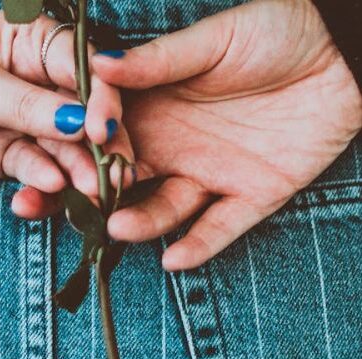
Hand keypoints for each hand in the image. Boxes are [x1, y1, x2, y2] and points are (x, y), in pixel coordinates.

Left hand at [0, 10, 131, 216]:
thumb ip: (26, 104)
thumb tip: (80, 122)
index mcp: (32, 44)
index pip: (82, 68)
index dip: (100, 98)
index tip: (104, 130)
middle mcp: (39, 84)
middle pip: (83, 115)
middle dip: (98, 145)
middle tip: (113, 174)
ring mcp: (29, 123)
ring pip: (65, 149)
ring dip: (77, 171)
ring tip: (89, 192)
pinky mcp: (15, 155)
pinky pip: (36, 169)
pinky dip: (42, 181)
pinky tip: (44, 189)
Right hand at [90, 0, 361, 270]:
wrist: (339, 54)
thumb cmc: (275, 33)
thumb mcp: (213, 40)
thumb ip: (159, 61)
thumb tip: (99, 66)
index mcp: (160, 108)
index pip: (115, 131)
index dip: (99, 136)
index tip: (89, 137)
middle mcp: (178, 148)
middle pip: (131, 179)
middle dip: (107, 191)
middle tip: (89, 196)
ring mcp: (212, 176)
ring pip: (169, 208)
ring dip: (144, 221)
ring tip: (119, 227)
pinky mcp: (251, 197)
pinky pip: (221, 226)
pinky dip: (199, 245)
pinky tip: (175, 259)